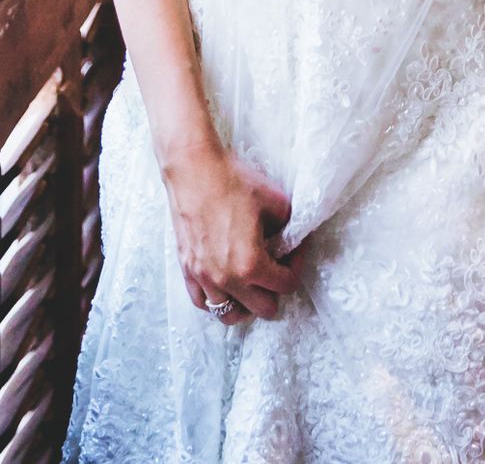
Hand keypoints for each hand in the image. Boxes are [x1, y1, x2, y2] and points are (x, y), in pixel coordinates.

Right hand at [159, 132, 308, 324]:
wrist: (194, 169)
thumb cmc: (233, 181)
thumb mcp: (276, 201)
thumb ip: (288, 226)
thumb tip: (290, 237)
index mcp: (251, 265)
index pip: (286, 285)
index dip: (297, 266)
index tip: (295, 248)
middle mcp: (226, 279)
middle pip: (263, 309)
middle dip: (275, 288)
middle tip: (276, 264)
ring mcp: (204, 278)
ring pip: (230, 315)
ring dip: (247, 302)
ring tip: (251, 281)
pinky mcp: (187, 270)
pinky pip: (203, 303)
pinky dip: (218, 299)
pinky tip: (226, 282)